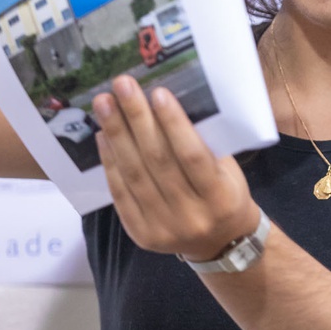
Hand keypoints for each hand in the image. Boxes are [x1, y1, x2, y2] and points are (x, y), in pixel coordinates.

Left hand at [93, 75, 260, 260]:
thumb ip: (202, 145)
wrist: (221, 243)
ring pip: (135, 175)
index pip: (193, 155)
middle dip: (136, 119)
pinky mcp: (141, 234)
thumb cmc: (225, 194)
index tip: (157, 92)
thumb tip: (163, 105)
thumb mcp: (227, 171)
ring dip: (116, 135)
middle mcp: (192, 216)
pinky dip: (110, 162)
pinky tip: (103, 136)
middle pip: (158, 161)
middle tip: (122, 86)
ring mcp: (164, 228)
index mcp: (221, 197)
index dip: (173, 123)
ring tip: (104, 104)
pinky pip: (120, 194)